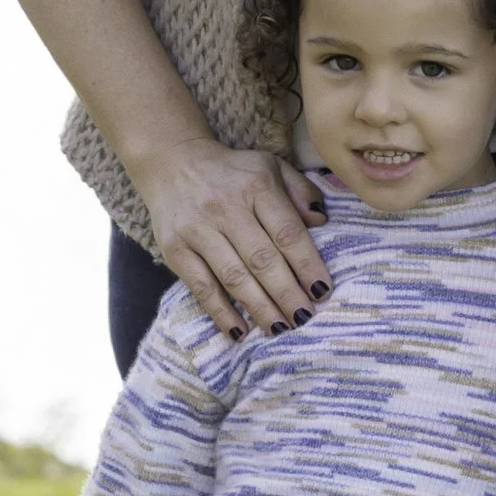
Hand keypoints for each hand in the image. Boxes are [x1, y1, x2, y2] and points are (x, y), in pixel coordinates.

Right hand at [144, 137, 328, 338]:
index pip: (287, 233)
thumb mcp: (270, 167)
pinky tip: (239, 332)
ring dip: (259, 308)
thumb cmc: (232, 172)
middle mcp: (226, 207)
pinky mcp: (174, 249)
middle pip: (262, 259)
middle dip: (287, 294)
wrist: (172, 163)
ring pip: (234, 277)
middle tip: (304, 318)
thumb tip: (322, 223)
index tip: (322, 292)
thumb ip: (300, 191)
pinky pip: (201, 287)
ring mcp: (197, 229)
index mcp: (256, 186)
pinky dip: (221, 312)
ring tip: (279, 329)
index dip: (307, 265)